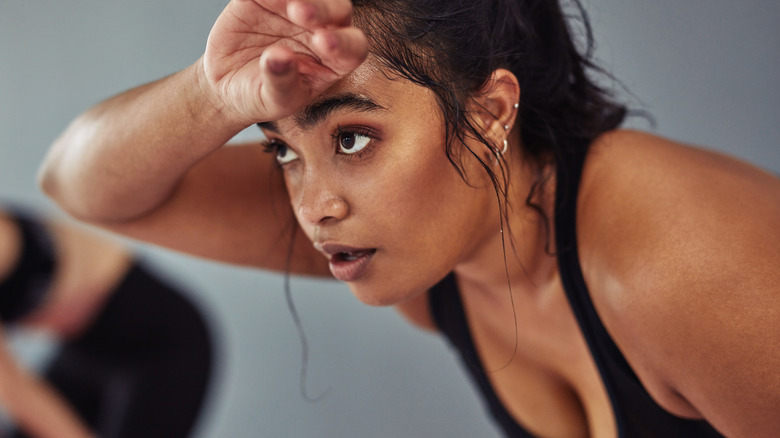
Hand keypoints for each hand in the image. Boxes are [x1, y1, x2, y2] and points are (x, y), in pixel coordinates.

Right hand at [202, 0, 368, 123]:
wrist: (225, 82)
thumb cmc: (261, 96)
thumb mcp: (273, 99)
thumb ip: (281, 81)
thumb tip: (279, 57)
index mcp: (335, 60)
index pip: (352, 48)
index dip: (344, 43)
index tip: (323, 43)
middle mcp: (324, 30)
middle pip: (339, 10)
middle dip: (324, 10)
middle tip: (301, 13)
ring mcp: (298, 9)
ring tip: (290, 6)